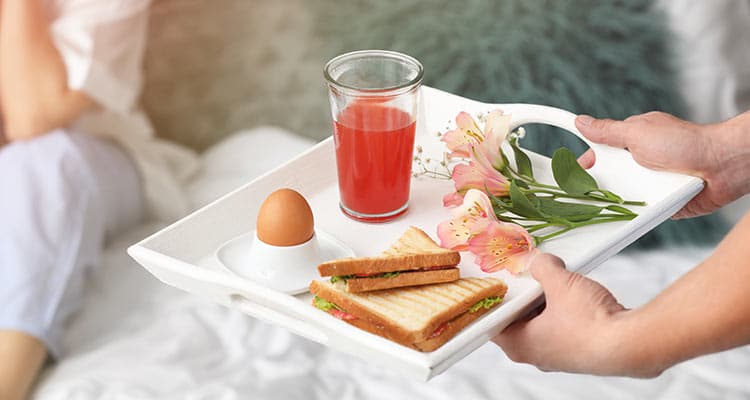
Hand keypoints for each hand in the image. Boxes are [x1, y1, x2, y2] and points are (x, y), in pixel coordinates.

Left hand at [492, 254, 645, 376]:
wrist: (631, 343)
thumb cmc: (590, 323)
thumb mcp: (559, 282)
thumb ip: (543, 267)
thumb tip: (539, 261)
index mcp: (518, 344)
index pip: (491, 321)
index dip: (493, 298)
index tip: (495, 282)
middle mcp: (535, 355)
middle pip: (517, 319)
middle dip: (523, 295)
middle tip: (527, 275)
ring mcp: (558, 356)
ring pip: (542, 322)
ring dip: (546, 302)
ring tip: (554, 282)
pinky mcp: (579, 353)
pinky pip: (563, 327)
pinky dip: (564, 311)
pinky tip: (574, 295)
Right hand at [575, 111, 749, 218]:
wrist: (721, 167)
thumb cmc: (684, 142)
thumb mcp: (637, 132)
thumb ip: (607, 131)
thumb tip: (581, 121)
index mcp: (630, 141)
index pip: (597, 152)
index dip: (581, 162)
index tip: (563, 172)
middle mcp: (637, 163)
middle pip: (606, 178)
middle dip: (595, 186)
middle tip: (578, 196)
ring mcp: (648, 184)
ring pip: (619, 197)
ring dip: (614, 201)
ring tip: (599, 210)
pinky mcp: (659, 203)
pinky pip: (637, 211)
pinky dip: (633, 213)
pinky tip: (624, 217)